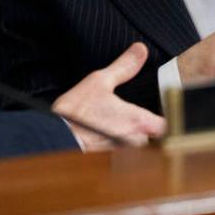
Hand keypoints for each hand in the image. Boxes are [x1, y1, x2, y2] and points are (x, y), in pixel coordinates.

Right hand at [51, 42, 165, 150]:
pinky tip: (105, 139)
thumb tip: (140, 50)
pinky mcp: (106, 164)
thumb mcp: (98, 83)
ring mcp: (120, 155)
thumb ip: (124, 67)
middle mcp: (133, 141)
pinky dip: (116, 150)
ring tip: (116, 129)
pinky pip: (120, 157)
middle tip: (132, 120)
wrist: (48, 141)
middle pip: (152, 138)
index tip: (161, 113)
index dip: (167, 120)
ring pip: (136, 149)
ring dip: (130, 140)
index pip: (166, 125)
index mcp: (137, 121)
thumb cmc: (74, 114)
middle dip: (145, 130)